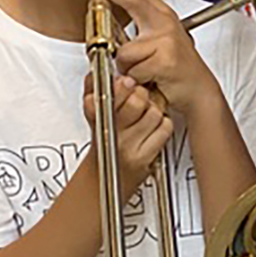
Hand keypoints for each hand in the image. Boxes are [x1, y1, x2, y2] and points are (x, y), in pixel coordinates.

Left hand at [80, 0, 220, 117]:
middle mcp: (166, 24)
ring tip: (141, 71)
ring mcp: (166, 41)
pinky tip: (149, 80)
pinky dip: (135, 80)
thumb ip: (142, 27)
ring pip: (124, 52)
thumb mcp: (162, 41)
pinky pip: (133, 71)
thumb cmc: (179, 69)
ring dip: (126, 67)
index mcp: (164, 17)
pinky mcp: (164, 61)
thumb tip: (111, 21)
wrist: (199, 91)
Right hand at [83, 70, 171, 190]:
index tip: (125, 81)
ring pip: (153, 113)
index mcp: (97, 119)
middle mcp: (112, 134)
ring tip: (145, 115)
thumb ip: (91, 93)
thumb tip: (94, 74)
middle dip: (140, 95)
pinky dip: (163, 125)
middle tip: (138, 98)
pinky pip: (164, 129)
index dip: (122, 85)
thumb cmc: (101, 147)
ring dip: (153, 111)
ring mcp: (129, 147)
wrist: (102, 182)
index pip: (109, 94)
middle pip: (136, 101)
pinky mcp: (145, 158)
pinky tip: (153, 128)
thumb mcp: (92, 118)